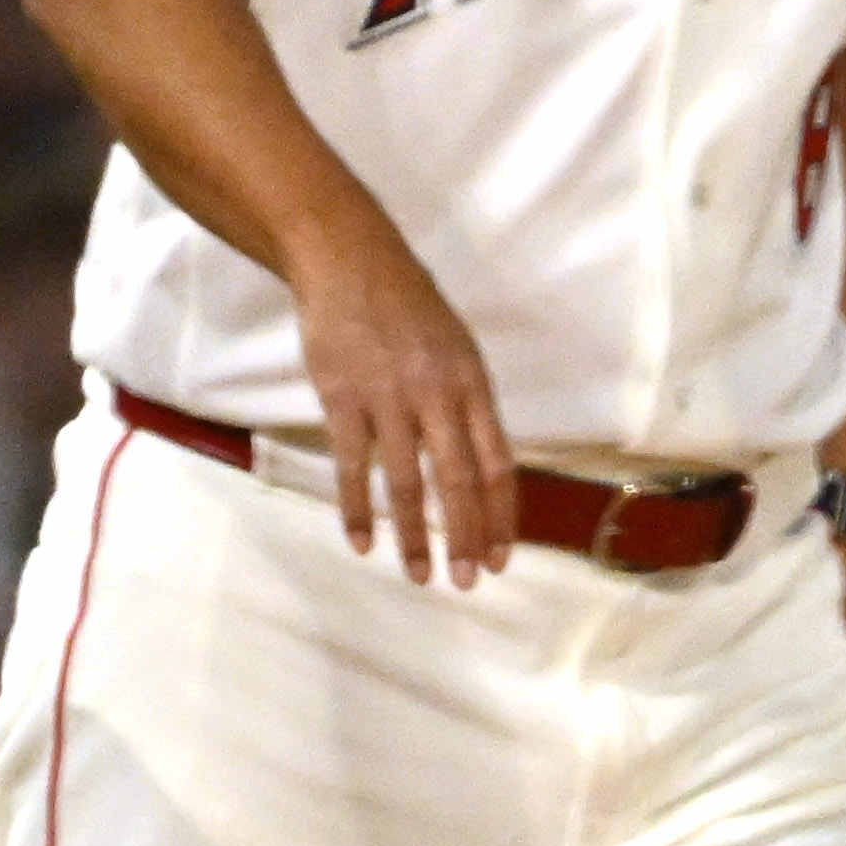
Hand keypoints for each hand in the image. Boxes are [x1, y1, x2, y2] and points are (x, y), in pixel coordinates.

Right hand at [287, 223, 521, 580]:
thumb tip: (481, 463)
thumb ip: (468, 405)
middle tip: (469, 583)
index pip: (498, 464)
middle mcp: (438, 397)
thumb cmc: (409, 307)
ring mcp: (389, 400)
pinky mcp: (343, 400)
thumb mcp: (459, 349)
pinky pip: (353, 466)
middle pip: (460, 481)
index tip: (502, 556)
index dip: (501, 515)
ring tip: (421, 576)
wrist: (350, 263)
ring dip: (415, 536)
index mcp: (474, 386)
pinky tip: (363, 543)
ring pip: (407, 482)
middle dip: (468, 537)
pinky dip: (358, 509)